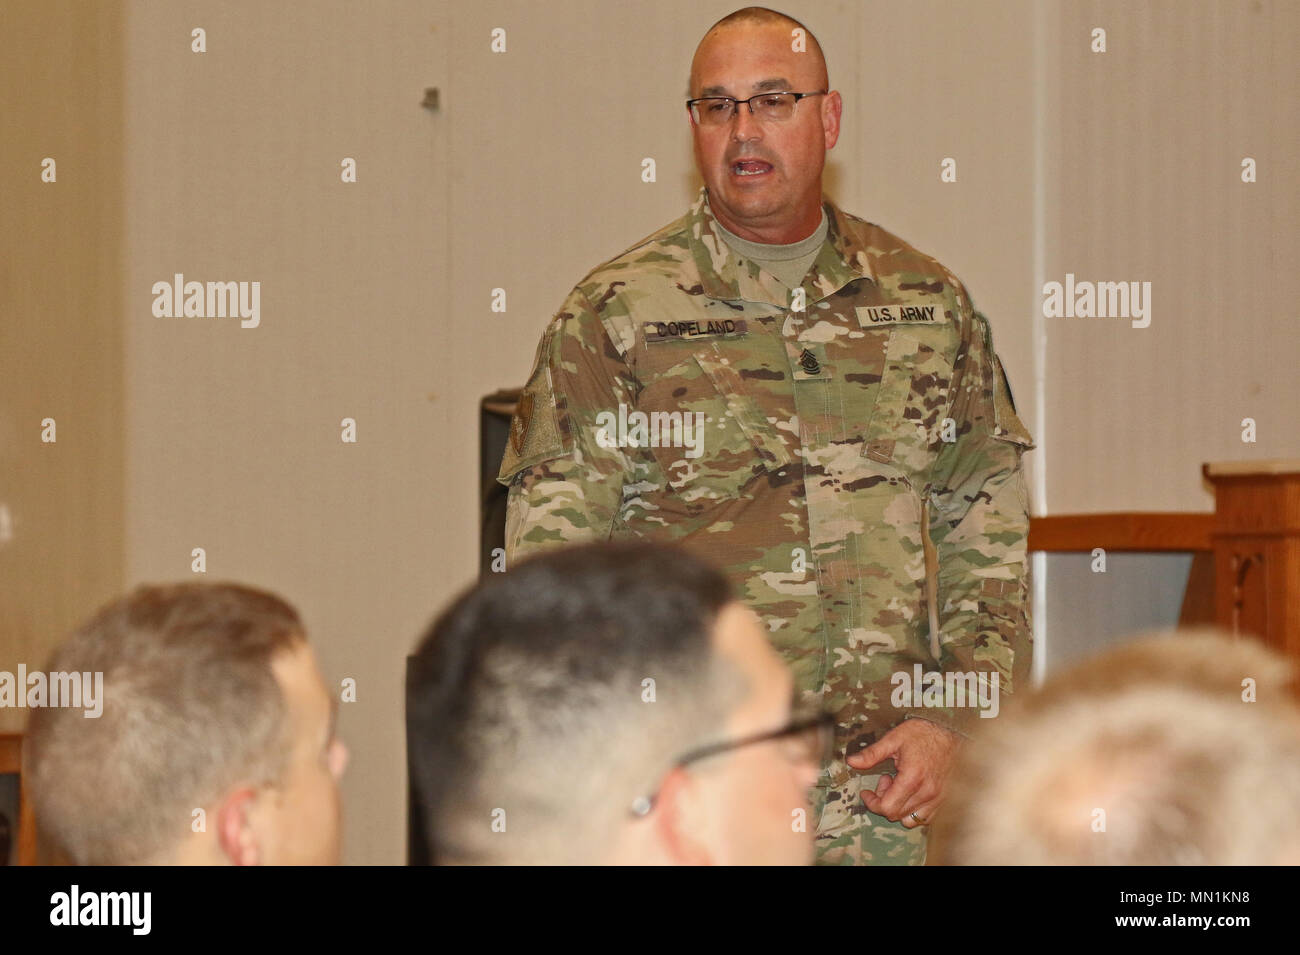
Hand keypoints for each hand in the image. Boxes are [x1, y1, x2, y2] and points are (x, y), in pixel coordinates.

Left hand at [846, 718, 960, 827]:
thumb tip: (851, 762)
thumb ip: (872, 753)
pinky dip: (913, 810)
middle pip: (896, 815)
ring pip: (911, 819)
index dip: (872, 802)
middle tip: (885, 780)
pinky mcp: (944, 799)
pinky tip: (911, 791)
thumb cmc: (925, 732)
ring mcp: (937, 798)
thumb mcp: (894, 738)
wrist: (953, 731)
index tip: (867, 791)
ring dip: (899, 807)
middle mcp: (927, 792)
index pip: (887, 808)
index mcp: (912, 778)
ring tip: (899, 786)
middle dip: (883, 801)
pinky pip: (925, 817)